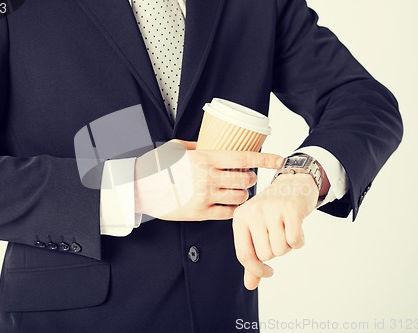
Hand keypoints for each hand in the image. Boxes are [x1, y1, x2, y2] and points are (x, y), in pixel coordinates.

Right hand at [134, 140, 280, 220]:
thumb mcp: (176, 148)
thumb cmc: (156, 165)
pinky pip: (227, 213)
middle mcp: (209, 177)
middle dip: (251, 179)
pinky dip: (233, 209)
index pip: (244, 159)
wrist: (138, 187)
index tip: (279, 160)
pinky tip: (229, 205)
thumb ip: (197, 146)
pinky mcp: (199, 213)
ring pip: (240, 198)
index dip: (265, 159)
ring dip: (244, 195)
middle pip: (245, 180)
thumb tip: (212, 146)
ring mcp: (205, 197)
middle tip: (247, 178)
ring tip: (239, 192)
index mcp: (206, 158)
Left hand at [232, 172, 319, 289]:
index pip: (244, 255)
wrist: (293, 183)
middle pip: (266, 255)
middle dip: (276, 251)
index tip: (268, 272)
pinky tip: (298, 228)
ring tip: (287, 229)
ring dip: (288, 245)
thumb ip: (252, 258)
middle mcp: (253, 212)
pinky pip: (295, 241)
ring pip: (281, 249)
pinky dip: (299, 240)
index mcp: (240, 218)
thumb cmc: (272, 212)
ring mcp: (272, 209)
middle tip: (279, 234)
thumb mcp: (256, 230)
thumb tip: (249, 286)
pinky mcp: (291, 208)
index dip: (257, 270)